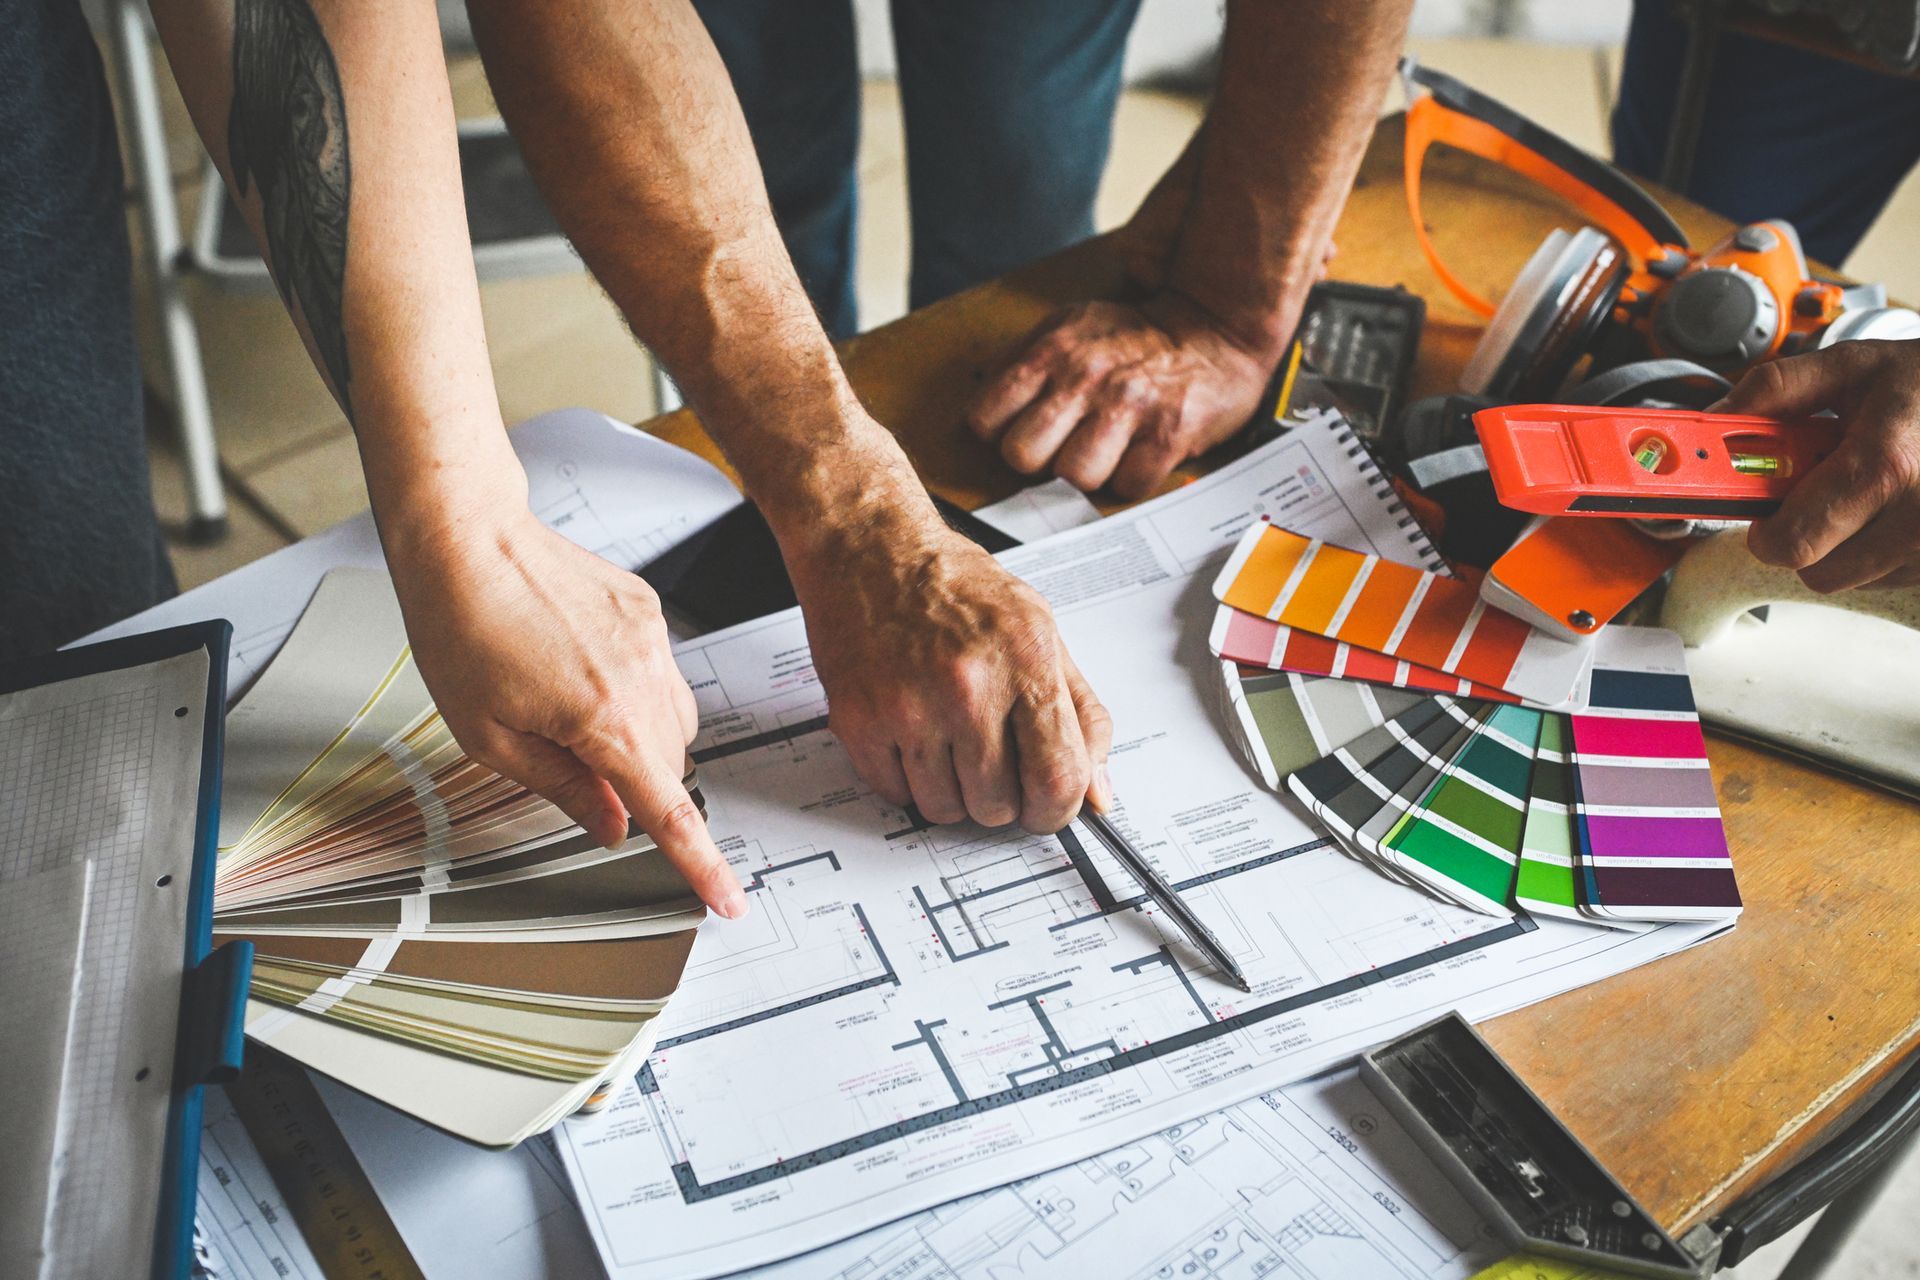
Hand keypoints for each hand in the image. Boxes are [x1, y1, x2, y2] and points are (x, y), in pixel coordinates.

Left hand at [385, 503, 747, 917]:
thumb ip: (562, 787)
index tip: (727, 899)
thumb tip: (611, 825)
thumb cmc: (461, 628)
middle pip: (670, 765)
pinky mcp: (648, 611)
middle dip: (635, 782)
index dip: (700, 863)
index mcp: (604, 719)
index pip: (669, 810)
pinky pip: (660, 673)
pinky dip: (630, 688)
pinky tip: (574, 664)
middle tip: (567, 760)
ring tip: (564, 705)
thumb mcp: (490, 735)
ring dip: (636, 736)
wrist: (468, 540)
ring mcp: (653, 640)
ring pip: (672, 720)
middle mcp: (643, 677)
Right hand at [788, 509, 1113, 832]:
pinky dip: (906, 779)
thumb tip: (1099, 790)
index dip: (1058, 809)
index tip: (1048, 806)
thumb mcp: (1039, 629)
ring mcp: (909, 707)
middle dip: (1001, 797)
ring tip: (948, 740)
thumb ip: (1079, 712)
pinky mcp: (859, 721)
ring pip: (945, 809)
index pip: (1059, 778)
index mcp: (1025, 660)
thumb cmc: (954, 583)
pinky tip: (912, 735)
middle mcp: (968, 687)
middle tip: (990, 759)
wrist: (870, 547)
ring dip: (952, 791)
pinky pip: (895, 794)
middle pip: (999, 806)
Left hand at [966, 294, 1272, 500]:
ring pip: (1073, 477)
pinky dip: (1130, 479)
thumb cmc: (1135, 336)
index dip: (998, 433)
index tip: (1020, 429)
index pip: (986, 418)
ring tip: (1101, 453)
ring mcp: (1129, 408)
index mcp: (1052, 352)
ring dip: (1085, 474)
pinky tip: (1137, 456)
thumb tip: (982, 398)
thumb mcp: (1070, 325)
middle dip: (1037, 460)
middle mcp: (1085, 379)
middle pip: (1022, 456)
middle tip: (1061, 447)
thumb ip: (1022, 358)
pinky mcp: (1168, 435)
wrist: (1216, 328)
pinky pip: (1128, 486)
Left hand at [1724, 339, 1919, 591]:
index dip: (1766, 531)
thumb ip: (1777, 389)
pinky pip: (1890, 577)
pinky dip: (1880, 549)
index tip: (1763, 514)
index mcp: (1883, 466)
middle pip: (1819, 572)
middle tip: (1820, 492)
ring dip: (1845, 543)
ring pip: (1853, 578)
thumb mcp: (1852, 366)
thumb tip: (1717, 416)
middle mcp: (1918, 516)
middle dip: (1804, 536)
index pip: (1795, 543)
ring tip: (1867, 489)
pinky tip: (1895, 505)